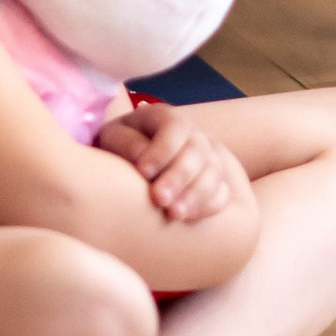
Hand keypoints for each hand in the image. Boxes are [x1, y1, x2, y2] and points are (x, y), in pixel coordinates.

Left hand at [96, 103, 248, 224]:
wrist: (129, 168)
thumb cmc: (117, 150)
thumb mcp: (113, 139)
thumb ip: (126, 144)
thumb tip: (144, 162)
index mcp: (164, 117)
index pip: (175, 126)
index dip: (163, 149)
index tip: (143, 172)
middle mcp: (191, 133)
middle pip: (197, 150)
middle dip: (179, 176)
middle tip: (160, 199)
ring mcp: (207, 156)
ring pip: (213, 171)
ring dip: (195, 194)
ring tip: (174, 215)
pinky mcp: (215, 181)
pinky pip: (222, 192)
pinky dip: (208, 205)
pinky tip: (189, 218)